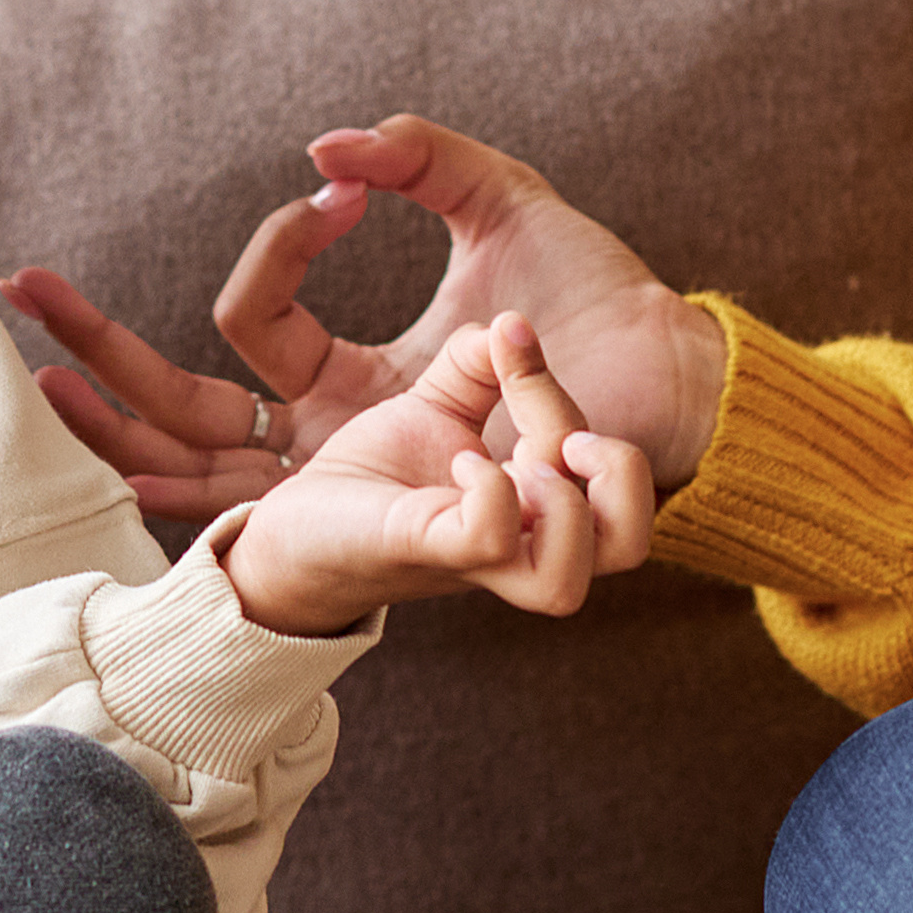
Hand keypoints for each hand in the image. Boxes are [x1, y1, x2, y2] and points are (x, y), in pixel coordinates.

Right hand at [9, 117, 727, 534]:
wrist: (659, 386)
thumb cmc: (589, 308)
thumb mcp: (500, 206)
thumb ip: (421, 156)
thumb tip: (328, 142)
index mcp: (351, 379)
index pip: (255, 319)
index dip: (276, 248)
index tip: (335, 193)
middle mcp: (329, 440)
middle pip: (180, 403)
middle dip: (99, 348)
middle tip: (24, 288)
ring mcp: (339, 485)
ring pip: (192, 461)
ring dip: (111, 419)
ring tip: (40, 376)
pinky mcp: (369, 517)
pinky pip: (249, 516)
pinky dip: (181, 493)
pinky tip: (123, 470)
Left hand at [213, 318, 663, 636]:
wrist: (289, 533)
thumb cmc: (371, 479)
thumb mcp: (435, 409)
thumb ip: (478, 365)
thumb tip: (510, 328)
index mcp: (531, 512)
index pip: (609, 476)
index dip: (576, 398)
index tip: (513, 335)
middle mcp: (515, 546)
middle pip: (623, 541)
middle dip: (620, 472)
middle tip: (568, 434)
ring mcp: (468, 556)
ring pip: (566, 584)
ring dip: (567, 509)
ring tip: (528, 460)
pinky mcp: (416, 545)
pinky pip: (485, 539)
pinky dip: (489, 492)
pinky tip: (459, 458)